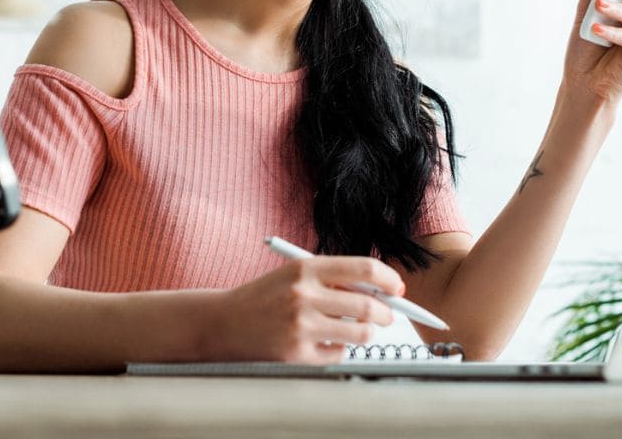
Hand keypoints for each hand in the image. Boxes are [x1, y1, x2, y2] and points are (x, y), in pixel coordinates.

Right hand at [209, 256, 404, 363]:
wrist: (224, 323)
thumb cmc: (266, 296)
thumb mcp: (295, 274)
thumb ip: (334, 278)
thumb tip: (383, 289)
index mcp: (305, 267)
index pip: (363, 268)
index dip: (388, 279)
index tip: (398, 289)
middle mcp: (303, 295)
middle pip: (369, 305)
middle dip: (388, 314)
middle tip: (389, 316)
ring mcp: (300, 326)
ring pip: (360, 333)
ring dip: (366, 333)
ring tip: (357, 329)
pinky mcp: (296, 353)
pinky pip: (339, 353)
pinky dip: (338, 349)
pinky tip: (322, 342)